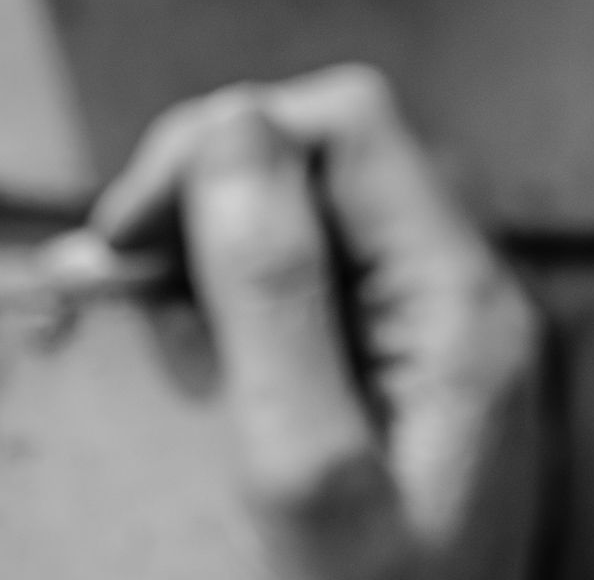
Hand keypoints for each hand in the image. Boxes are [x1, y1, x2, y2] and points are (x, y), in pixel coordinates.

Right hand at [84, 64, 543, 579]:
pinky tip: (199, 349)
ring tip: (153, 317)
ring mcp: (437, 321)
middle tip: (130, 277)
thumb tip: (235, 126)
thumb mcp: (305, 473)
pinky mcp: (405, 357)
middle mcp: (462, 289)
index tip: (136, 232)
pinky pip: (321, 272)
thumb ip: (275, 292)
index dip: (231, 139)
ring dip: (220, 237)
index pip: (350, 121)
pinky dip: (243, 285)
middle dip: (217, 185)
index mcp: (461, 296)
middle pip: (333, 151)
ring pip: (319, 206)